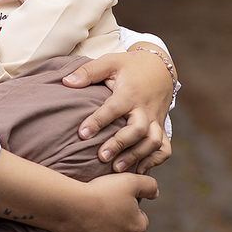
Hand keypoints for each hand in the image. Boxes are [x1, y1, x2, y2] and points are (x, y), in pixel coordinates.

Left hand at [63, 47, 173, 172]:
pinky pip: (164, 147)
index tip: (82, 134)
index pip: (114, 108)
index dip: (98, 121)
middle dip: (120, 144)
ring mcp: (155, 119)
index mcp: (130, 92)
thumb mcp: (109, 62)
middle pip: (137, 129)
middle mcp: (144, 108)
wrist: (159, 67)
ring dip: (136, 156)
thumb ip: (88, 71)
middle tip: (102, 157)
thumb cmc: (129, 66)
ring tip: (116, 168)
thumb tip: (66, 81)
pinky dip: (155, 160)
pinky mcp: (161, 127)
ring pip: (153, 141)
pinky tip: (138, 170)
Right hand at [66, 172, 158, 231]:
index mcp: (138, 226)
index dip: (128, 212)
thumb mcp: (129, 181)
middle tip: (100, 216)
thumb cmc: (101, 192)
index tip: (114, 204)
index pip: (140, 221)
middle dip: (116, 231)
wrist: (72, 207)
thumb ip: (149, 185)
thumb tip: (156, 193)